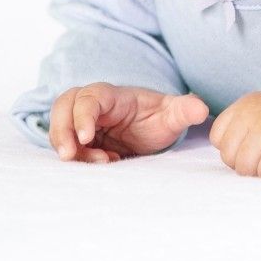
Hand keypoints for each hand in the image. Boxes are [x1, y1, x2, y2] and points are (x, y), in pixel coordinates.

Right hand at [48, 82, 209, 162]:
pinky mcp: (80, 139)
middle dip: (61, 129)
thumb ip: (184, 110)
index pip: (89, 96)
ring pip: (60, 125)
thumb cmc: (158, 119)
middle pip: (64, 105)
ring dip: (66, 145)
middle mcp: (94, 106)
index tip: (86, 137)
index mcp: (114, 95)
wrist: (151, 131)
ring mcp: (84, 122)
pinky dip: (75, 156)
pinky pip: (66, 145)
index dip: (83, 114)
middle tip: (69, 155)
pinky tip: (99, 165)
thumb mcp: (172, 115)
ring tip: (93, 163)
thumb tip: (201, 110)